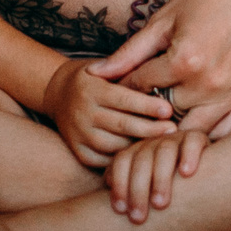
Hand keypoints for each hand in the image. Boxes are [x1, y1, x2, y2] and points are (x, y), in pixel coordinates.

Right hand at [41, 57, 178, 169]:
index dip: (147, 106)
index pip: (123, 99)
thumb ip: (127, 73)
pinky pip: (103, 161)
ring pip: (113, 145)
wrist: (58, 92)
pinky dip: (122, 160)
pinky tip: (140, 156)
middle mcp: (82, 112)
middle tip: (173, 131)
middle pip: (121, 124)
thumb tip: (160, 77)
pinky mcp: (77, 150)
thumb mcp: (106, 68)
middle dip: (150, 129)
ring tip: (161, 145)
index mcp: (91, 88)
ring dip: (138, 147)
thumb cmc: (95, 78)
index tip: (168, 110)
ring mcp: (78, 133)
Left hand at [91, 0, 230, 140]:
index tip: (117, 88)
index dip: (124, 87)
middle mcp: (209, 83)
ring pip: (191, 130)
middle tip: (134, 110)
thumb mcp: (164, 19)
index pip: (140, 87)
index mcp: (184, 61)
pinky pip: (224, 132)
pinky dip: (206, 134)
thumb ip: (130, 52)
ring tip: (160, 121)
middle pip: (163, 113)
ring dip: (174, 128)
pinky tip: (193, 126)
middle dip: (145, 111)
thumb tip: (95, 74)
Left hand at [105, 126, 210, 222]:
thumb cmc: (164, 189)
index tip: (121, 210)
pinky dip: (189, 155)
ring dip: (160, 178)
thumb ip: (124, 188)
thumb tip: (105, 187)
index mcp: (137, 151)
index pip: (122, 161)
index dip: (119, 185)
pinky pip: (193, 142)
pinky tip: (187, 174)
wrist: (202, 176)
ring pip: (164, 152)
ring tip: (160, 204)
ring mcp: (176, 138)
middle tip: (138, 218)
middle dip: (137, 190)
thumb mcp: (143, 189)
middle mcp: (154, 141)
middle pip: (141, 160)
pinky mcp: (198, 138)